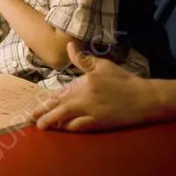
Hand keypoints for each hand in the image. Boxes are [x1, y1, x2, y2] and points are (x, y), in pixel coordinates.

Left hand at [29, 42, 160, 131]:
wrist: (144, 98)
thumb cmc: (123, 80)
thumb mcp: (103, 66)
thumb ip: (83, 59)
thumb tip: (69, 46)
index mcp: (83, 84)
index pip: (59, 93)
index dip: (47, 101)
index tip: (35, 106)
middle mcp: (83, 99)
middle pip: (58, 108)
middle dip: (43, 114)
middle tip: (31, 119)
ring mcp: (90, 113)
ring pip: (66, 120)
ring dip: (53, 123)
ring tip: (42, 126)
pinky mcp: (99, 124)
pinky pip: (79, 127)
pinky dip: (69, 128)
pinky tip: (63, 129)